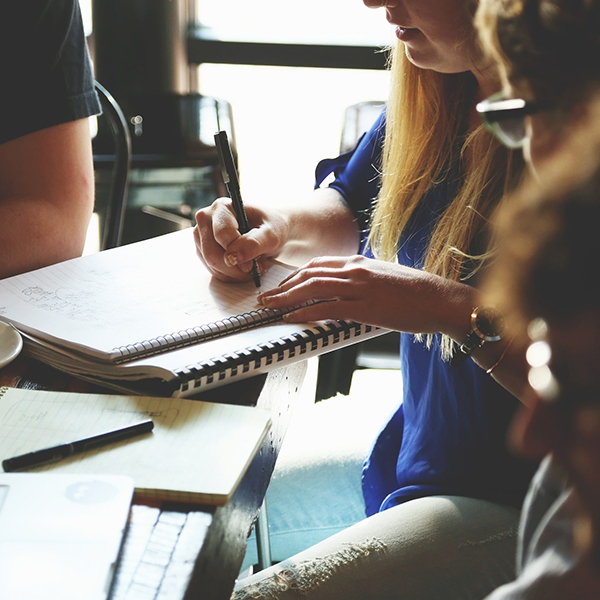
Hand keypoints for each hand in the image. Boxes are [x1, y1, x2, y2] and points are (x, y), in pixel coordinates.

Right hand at [194, 198, 287, 282]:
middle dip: (234, 267)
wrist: (269, 230)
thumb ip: (253, 243)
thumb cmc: (271, 227)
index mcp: (222, 207)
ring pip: (211, 265)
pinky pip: (212, 270)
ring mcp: (202, 234)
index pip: (222, 235)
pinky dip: (229, 275)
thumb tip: (232, 257)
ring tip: (251, 266)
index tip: (253, 264)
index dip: (238, 253)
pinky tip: (242, 268)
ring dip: (233, 273)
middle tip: (254, 269)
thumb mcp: (271, 234)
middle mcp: (206, 218)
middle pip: (211, 253)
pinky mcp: (203, 249)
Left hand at [257, 255, 473, 335]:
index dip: (294, 276)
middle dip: (283, 286)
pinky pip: (327, 308)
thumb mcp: (384, 277)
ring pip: (313, 288)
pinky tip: (292, 318)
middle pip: (309, 274)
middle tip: (266, 298)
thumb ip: (362, 280)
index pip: (317, 265)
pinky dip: (305, 312)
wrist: (440, 298)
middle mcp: (355, 270)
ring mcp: (359, 287)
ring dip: (286, 298)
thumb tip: (346, 289)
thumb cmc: (415, 292)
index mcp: (359, 262)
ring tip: (270, 307)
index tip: (282, 286)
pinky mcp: (365, 306)